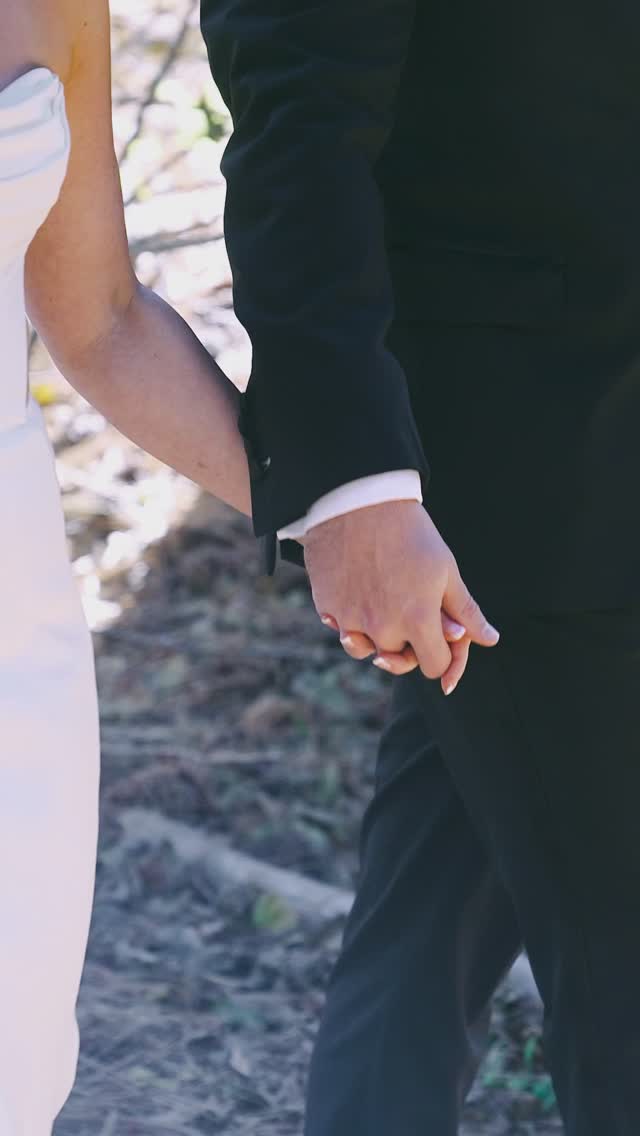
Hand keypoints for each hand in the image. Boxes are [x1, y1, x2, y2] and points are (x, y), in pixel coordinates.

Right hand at [301, 500, 499, 695]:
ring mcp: (351, 620)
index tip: (439, 638)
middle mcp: (383, 628)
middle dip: (408, 645)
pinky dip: (349, 620)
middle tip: (409, 613)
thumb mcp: (446, 570)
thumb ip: (466, 611)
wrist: (358, 501)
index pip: (435, 667)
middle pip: (399, 661)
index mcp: (418, 621)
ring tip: (382, 608)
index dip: (442, 656)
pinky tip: (358, 594)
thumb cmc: (410, 533)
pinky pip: (340, 628)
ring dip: (375, 638)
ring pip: (364, 650)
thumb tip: (491, 640)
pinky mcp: (327, 607)